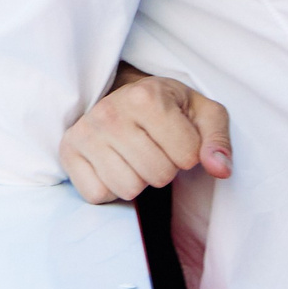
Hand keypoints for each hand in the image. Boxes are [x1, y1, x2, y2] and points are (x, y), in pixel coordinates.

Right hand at [57, 72, 231, 203]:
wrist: (123, 93)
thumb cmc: (169, 107)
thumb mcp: (203, 113)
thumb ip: (217, 140)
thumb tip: (219, 169)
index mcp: (147, 97)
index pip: (187, 157)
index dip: (189, 154)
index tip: (176, 138)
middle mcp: (110, 112)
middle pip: (158, 176)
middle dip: (164, 169)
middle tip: (155, 149)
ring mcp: (84, 133)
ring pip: (127, 189)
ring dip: (138, 181)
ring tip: (135, 157)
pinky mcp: (67, 152)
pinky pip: (98, 195)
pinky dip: (110, 188)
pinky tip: (113, 165)